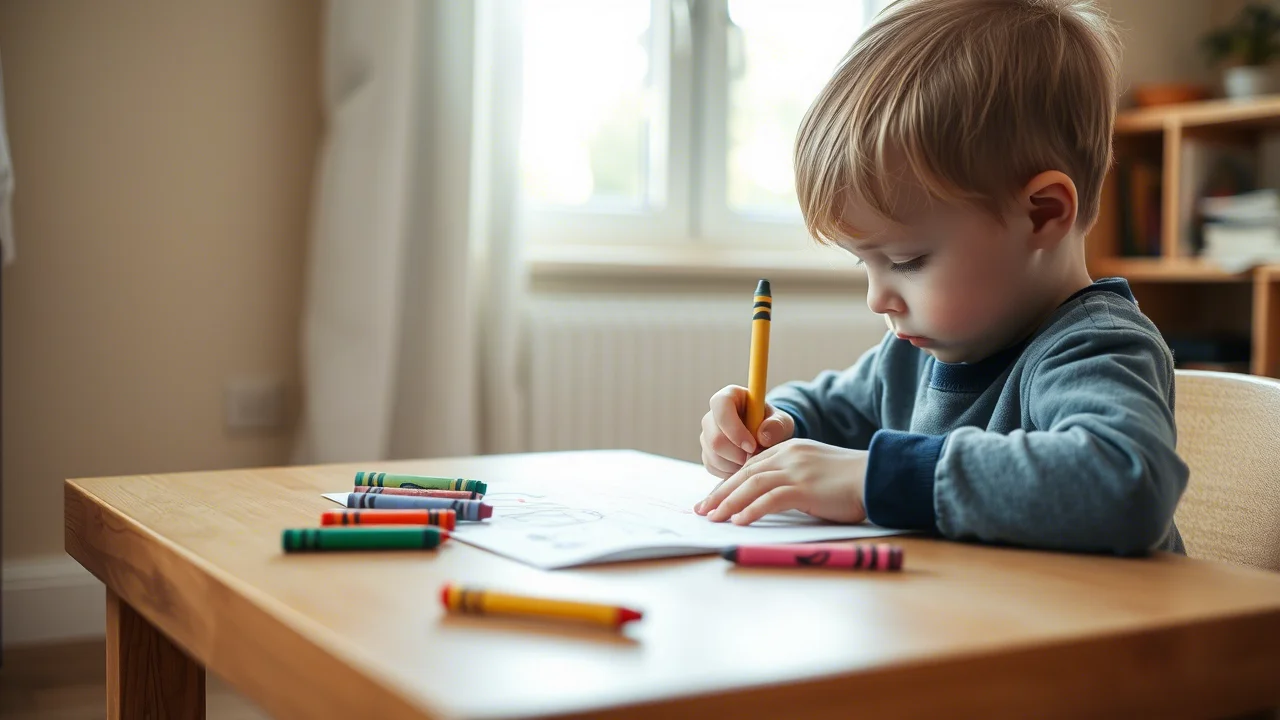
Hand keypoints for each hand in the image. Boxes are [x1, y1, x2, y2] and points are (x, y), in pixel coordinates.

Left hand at [694, 439, 868, 525]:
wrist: (877, 477)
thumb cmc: (850, 482)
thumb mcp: (814, 472)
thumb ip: (791, 479)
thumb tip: (769, 500)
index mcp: (789, 449)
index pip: (750, 466)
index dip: (728, 484)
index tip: (713, 500)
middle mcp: (788, 455)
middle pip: (744, 474)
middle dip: (720, 493)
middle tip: (703, 511)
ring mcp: (796, 470)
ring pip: (752, 485)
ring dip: (729, 503)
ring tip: (714, 518)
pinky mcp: (805, 487)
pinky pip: (770, 499)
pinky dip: (752, 511)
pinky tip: (739, 522)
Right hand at [699, 385, 795, 479]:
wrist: (766, 438)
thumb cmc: (773, 425)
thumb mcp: (782, 422)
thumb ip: (777, 425)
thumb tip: (763, 436)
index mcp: (729, 397)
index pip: (721, 406)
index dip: (734, 428)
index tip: (752, 446)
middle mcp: (712, 415)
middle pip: (714, 438)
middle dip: (736, 454)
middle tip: (755, 458)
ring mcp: (706, 435)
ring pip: (713, 455)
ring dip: (735, 464)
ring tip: (753, 461)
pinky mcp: (706, 453)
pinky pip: (713, 466)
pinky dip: (730, 471)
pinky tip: (744, 466)